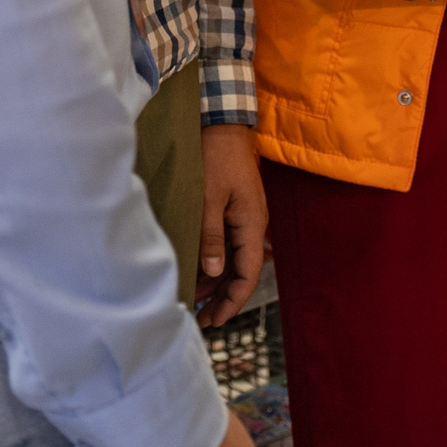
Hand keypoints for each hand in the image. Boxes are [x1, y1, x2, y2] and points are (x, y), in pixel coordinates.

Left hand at [194, 124, 265, 328]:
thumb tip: (214, 273)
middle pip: (242, 272)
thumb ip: (211, 236)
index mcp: (252, 224)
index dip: (232, 301)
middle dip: (223, 298)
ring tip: (195, 302)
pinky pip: (227, 246)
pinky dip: (213, 263)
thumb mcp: (209, 198)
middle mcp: (252, 225)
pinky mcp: (234, 211)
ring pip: (233, 261)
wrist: (222, 125)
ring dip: (216, 283)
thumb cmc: (215, 158)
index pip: (248, 274)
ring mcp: (243, 218)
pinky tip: (197, 273)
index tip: (214, 321)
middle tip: (200, 319)